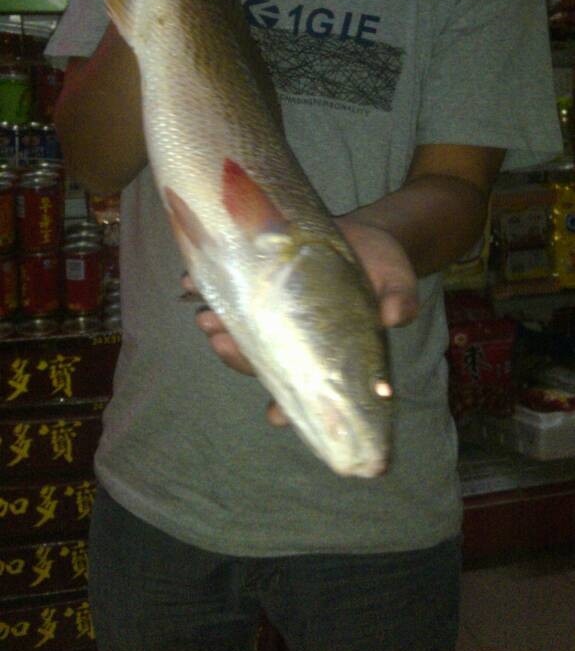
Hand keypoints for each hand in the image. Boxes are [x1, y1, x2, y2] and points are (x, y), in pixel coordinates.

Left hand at [184, 217, 418, 424]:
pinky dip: (208, 288)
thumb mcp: (399, 281)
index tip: (275, 416)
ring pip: (243, 331)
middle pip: (263, 360)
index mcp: (330, 350)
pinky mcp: (264, 282)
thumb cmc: (386, 267)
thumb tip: (393, 318)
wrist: (366, 234)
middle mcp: (298, 337)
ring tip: (204, 317)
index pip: (307, 387)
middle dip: (239, 356)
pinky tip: (189, 284)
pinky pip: (233, 290)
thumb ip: (399, 300)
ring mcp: (277, 311)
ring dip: (220, 328)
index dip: (292, 407)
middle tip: (220, 341)